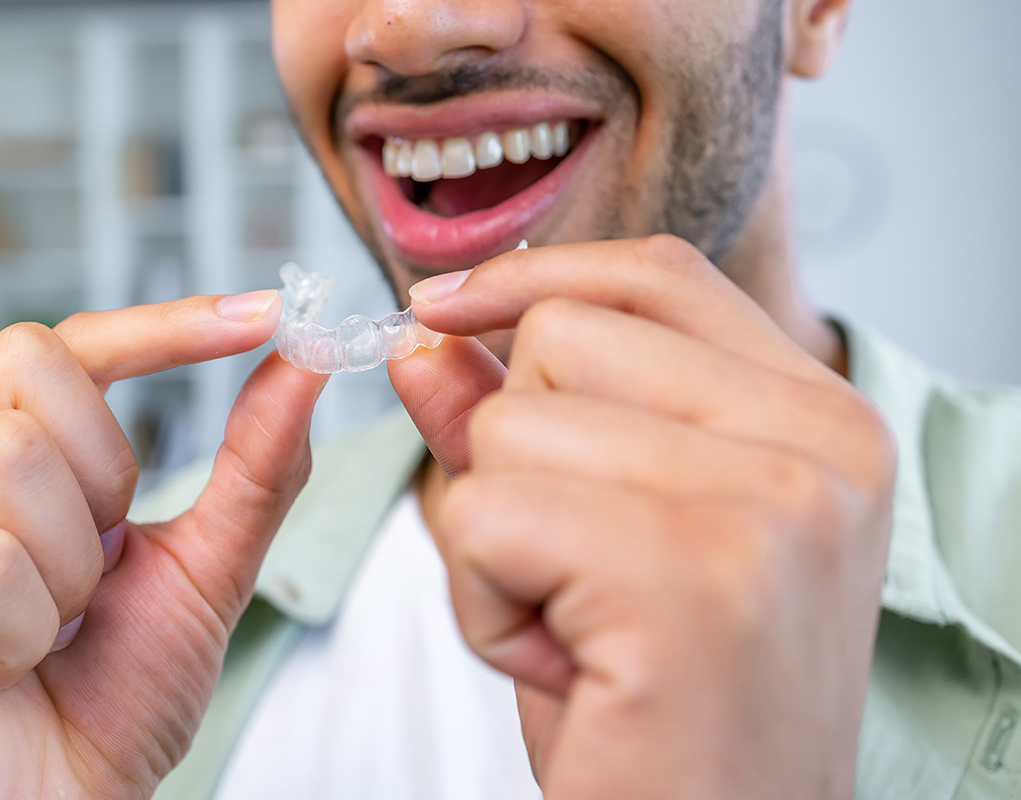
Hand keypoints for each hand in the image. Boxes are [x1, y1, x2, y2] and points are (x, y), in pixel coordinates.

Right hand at [0, 293, 327, 798]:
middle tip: (92, 572)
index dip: (163, 324)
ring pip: (9, 455)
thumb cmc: (103, 705)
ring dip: (69, 564)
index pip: (65, 345)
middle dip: (107, 478)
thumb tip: (301, 362)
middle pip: (34, 367)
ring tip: (42, 631)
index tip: (261, 315)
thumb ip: (252, 469)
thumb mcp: (201, 572)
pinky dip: (26, 626)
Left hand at [390, 236, 896, 798]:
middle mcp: (822, 442)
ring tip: (578, 630)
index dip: (531, 278)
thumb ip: (518, 418)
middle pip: (559, 338)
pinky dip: (482, 603)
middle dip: (514, 458)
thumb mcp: (592, 533)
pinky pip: (487, 515)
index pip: (656, 276)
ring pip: (507, 424)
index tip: (439, 309)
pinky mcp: (695, 575)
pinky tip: (561, 667)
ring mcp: (771, 502)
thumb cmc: (659, 705)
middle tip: (582, 581)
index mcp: (822, 419)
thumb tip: (427, 334)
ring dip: (495, 542)